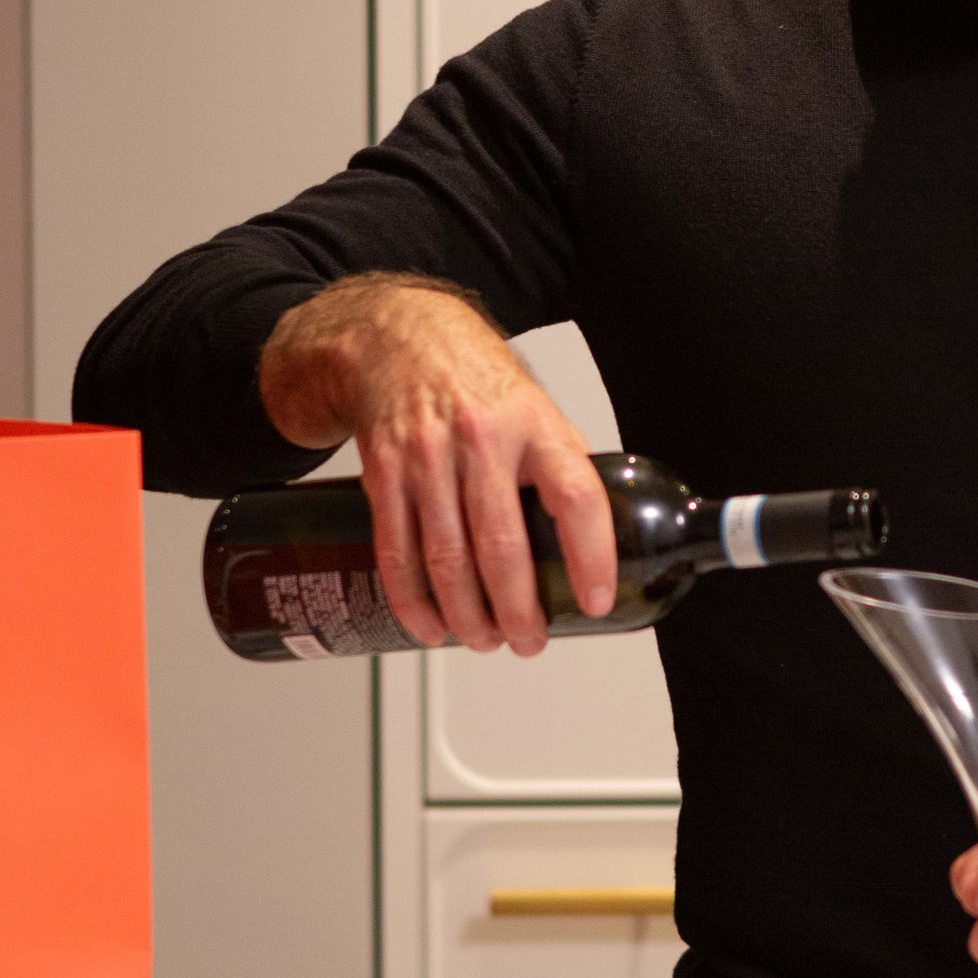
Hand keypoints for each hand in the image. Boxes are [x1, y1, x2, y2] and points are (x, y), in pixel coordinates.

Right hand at [258, 276, 617, 656]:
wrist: (396, 336)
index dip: (592, 556)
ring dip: (467, 616)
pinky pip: (396, 550)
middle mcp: (481, 439)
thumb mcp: (534, 406)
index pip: (576, 496)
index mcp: (534, 424)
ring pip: (447, 558)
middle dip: (517, 610)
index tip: (595, 601)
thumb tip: (592, 539)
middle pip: (502, 545)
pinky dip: (413, 600)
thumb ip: (558, 466)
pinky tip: (430, 626)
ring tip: (484, 641)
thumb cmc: (474, 381)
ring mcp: (427, 456)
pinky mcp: (382, 472)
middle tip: (528, 641)